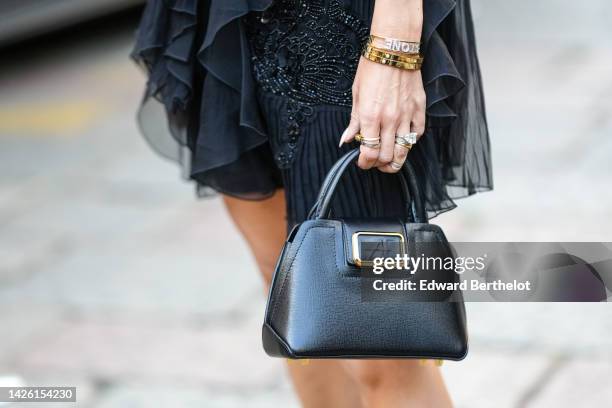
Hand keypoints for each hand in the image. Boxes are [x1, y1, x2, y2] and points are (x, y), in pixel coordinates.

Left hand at [339, 55, 425, 172]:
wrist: (394, 49)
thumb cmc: (371, 68)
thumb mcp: (356, 94)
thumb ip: (353, 121)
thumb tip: (346, 140)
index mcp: (370, 116)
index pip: (369, 153)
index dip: (365, 163)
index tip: (362, 162)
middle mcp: (389, 120)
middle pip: (386, 157)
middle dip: (378, 165)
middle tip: (373, 162)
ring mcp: (406, 116)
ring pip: (403, 151)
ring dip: (395, 161)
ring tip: (388, 160)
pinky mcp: (419, 109)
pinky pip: (417, 135)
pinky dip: (409, 141)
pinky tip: (401, 139)